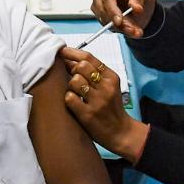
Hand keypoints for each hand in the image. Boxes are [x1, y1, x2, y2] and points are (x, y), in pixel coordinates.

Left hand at [58, 46, 149, 162]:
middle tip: (73, 78)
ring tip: (75, 93)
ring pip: (74, 81)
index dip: (72, 53)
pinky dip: (68, 99)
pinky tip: (74, 103)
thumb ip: (93, 73)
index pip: (89, 57)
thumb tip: (69, 59)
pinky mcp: (88, 114)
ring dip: (70, 86)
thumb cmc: (111, 107)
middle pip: (81, 67)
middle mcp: (106, 87)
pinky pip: (69, 98)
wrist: (121, 132)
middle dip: (72, 70)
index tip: (62, 51)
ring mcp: (98, 101)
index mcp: (111, 77)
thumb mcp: (108, 86)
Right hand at [90, 0, 154, 37]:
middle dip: (116, 22)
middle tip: (130, 28)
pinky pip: (109, 28)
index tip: (119, 20)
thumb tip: (136, 8)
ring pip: (104, 21)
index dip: (112, 10)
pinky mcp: (102, 18)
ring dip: (121, 28)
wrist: (139, 6)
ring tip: (135, 30)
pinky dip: (121, 31)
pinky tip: (132, 31)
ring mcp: (98, 7)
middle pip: (101, 10)